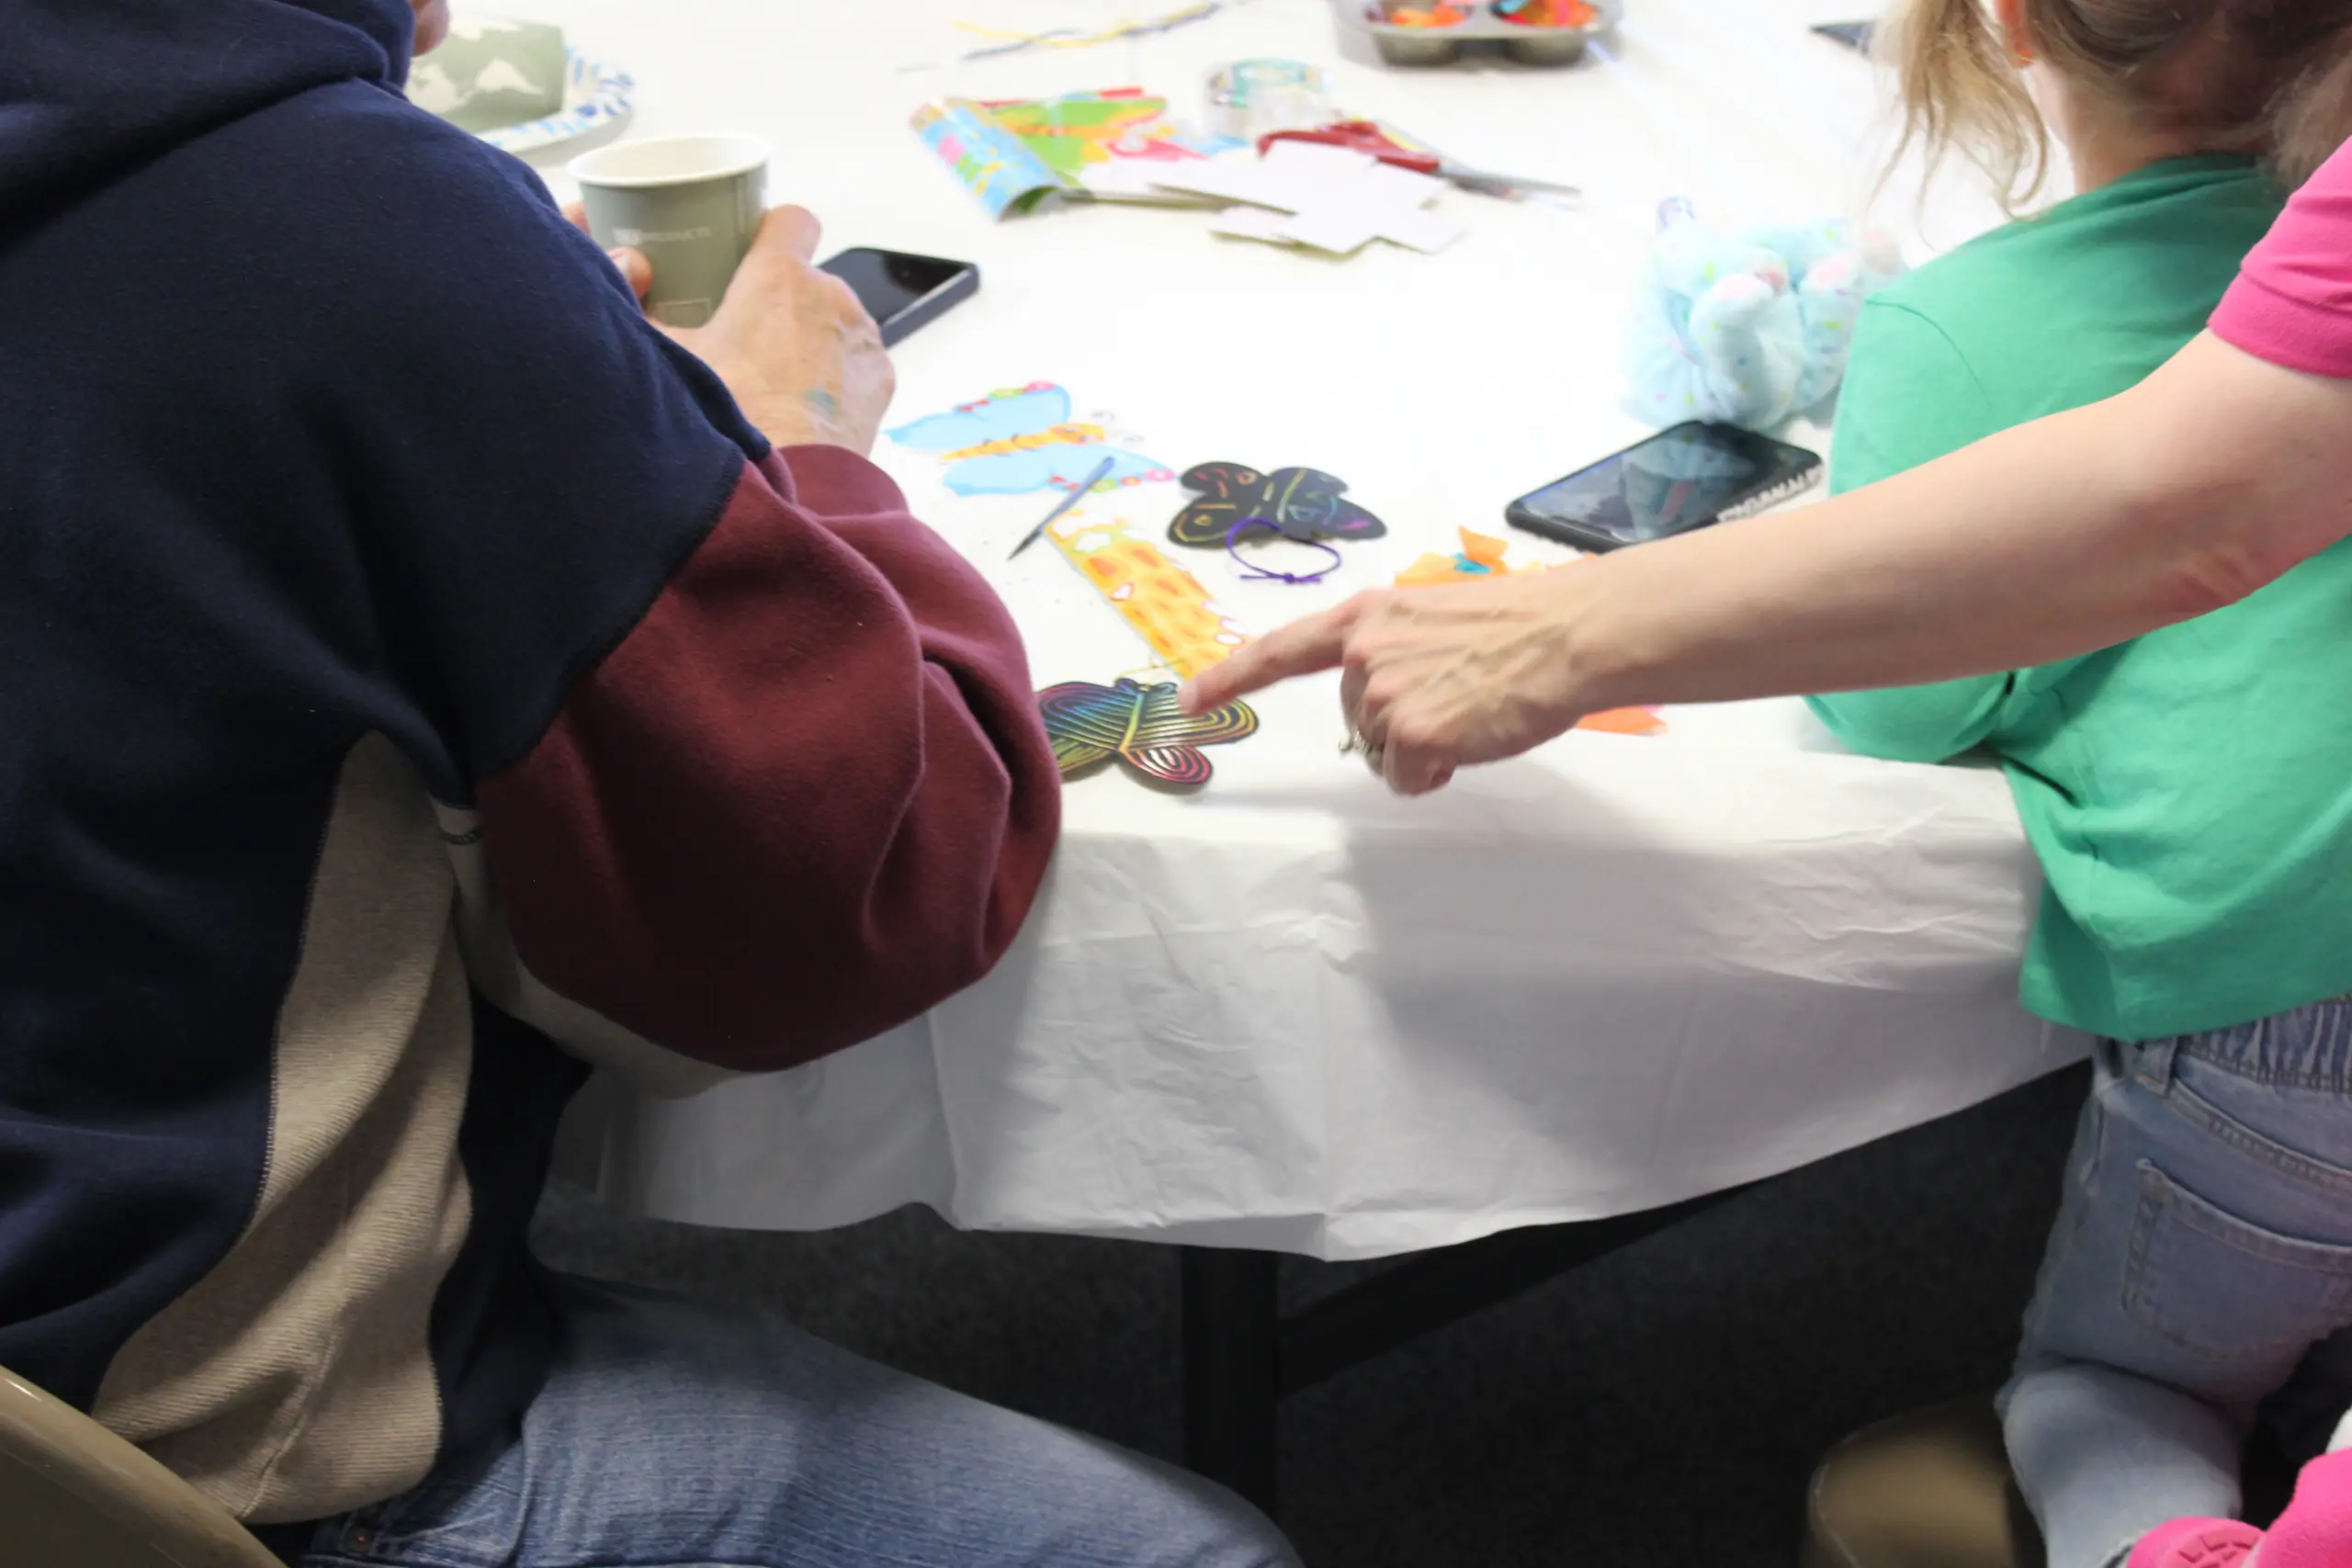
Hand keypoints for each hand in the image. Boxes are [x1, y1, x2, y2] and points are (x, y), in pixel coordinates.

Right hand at [566, 203, 893, 452]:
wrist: (790, 484)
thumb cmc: (730, 418)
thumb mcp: (667, 354)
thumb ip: (640, 304)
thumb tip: (624, 270)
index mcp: (780, 276)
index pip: (791, 219)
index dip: (772, 232)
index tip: (751, 254)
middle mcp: (831, 296)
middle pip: (807, 278)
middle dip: (780, 299)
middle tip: (744, 335)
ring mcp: (862, 338)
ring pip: (833, 320)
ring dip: (809, 338)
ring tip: (774, 379)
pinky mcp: (881, 379)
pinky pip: (854, 362)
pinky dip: (835, 375)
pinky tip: (805, 404)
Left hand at [1179, 569, 1604, 795]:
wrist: (1568, 635)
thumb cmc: (1519, 625)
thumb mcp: (1435, 617)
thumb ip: (1392, 649)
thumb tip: (1379, 698)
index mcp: (1367, 616)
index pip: (1282, 650)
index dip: (1231, 677)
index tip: (1189, 700)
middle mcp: (1363, 652)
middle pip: (1355, 719)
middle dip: (1396, 724)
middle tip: (1458, 699)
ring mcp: (1384, 694)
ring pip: (1381, 752)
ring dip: (1420, 749)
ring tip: (1473, 712)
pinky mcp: (1412, 733)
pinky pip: (1406, 779)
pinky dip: (1434, 775)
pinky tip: (1471, 741)